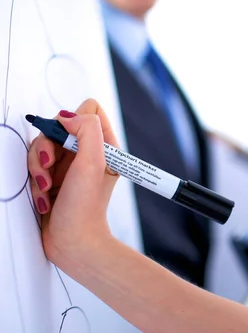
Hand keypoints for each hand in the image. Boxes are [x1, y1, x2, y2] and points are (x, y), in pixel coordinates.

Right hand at [28, 99, 119, 262]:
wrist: (73, 244)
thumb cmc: (86, 208)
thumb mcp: (93, 163)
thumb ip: (87, 130)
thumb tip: (67, 115)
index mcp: (105, 147)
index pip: (90, 110)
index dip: (74, 121)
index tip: (67, 142)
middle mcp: (88, 154)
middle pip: (58, 128)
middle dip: (47, 148)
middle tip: (48, 167)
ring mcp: (69, 168)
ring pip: (42, 147)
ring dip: (39, 170)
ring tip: (46, 189)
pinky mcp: (53, 180)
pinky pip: (35, 168)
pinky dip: (36, 183)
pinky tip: (45, 200)